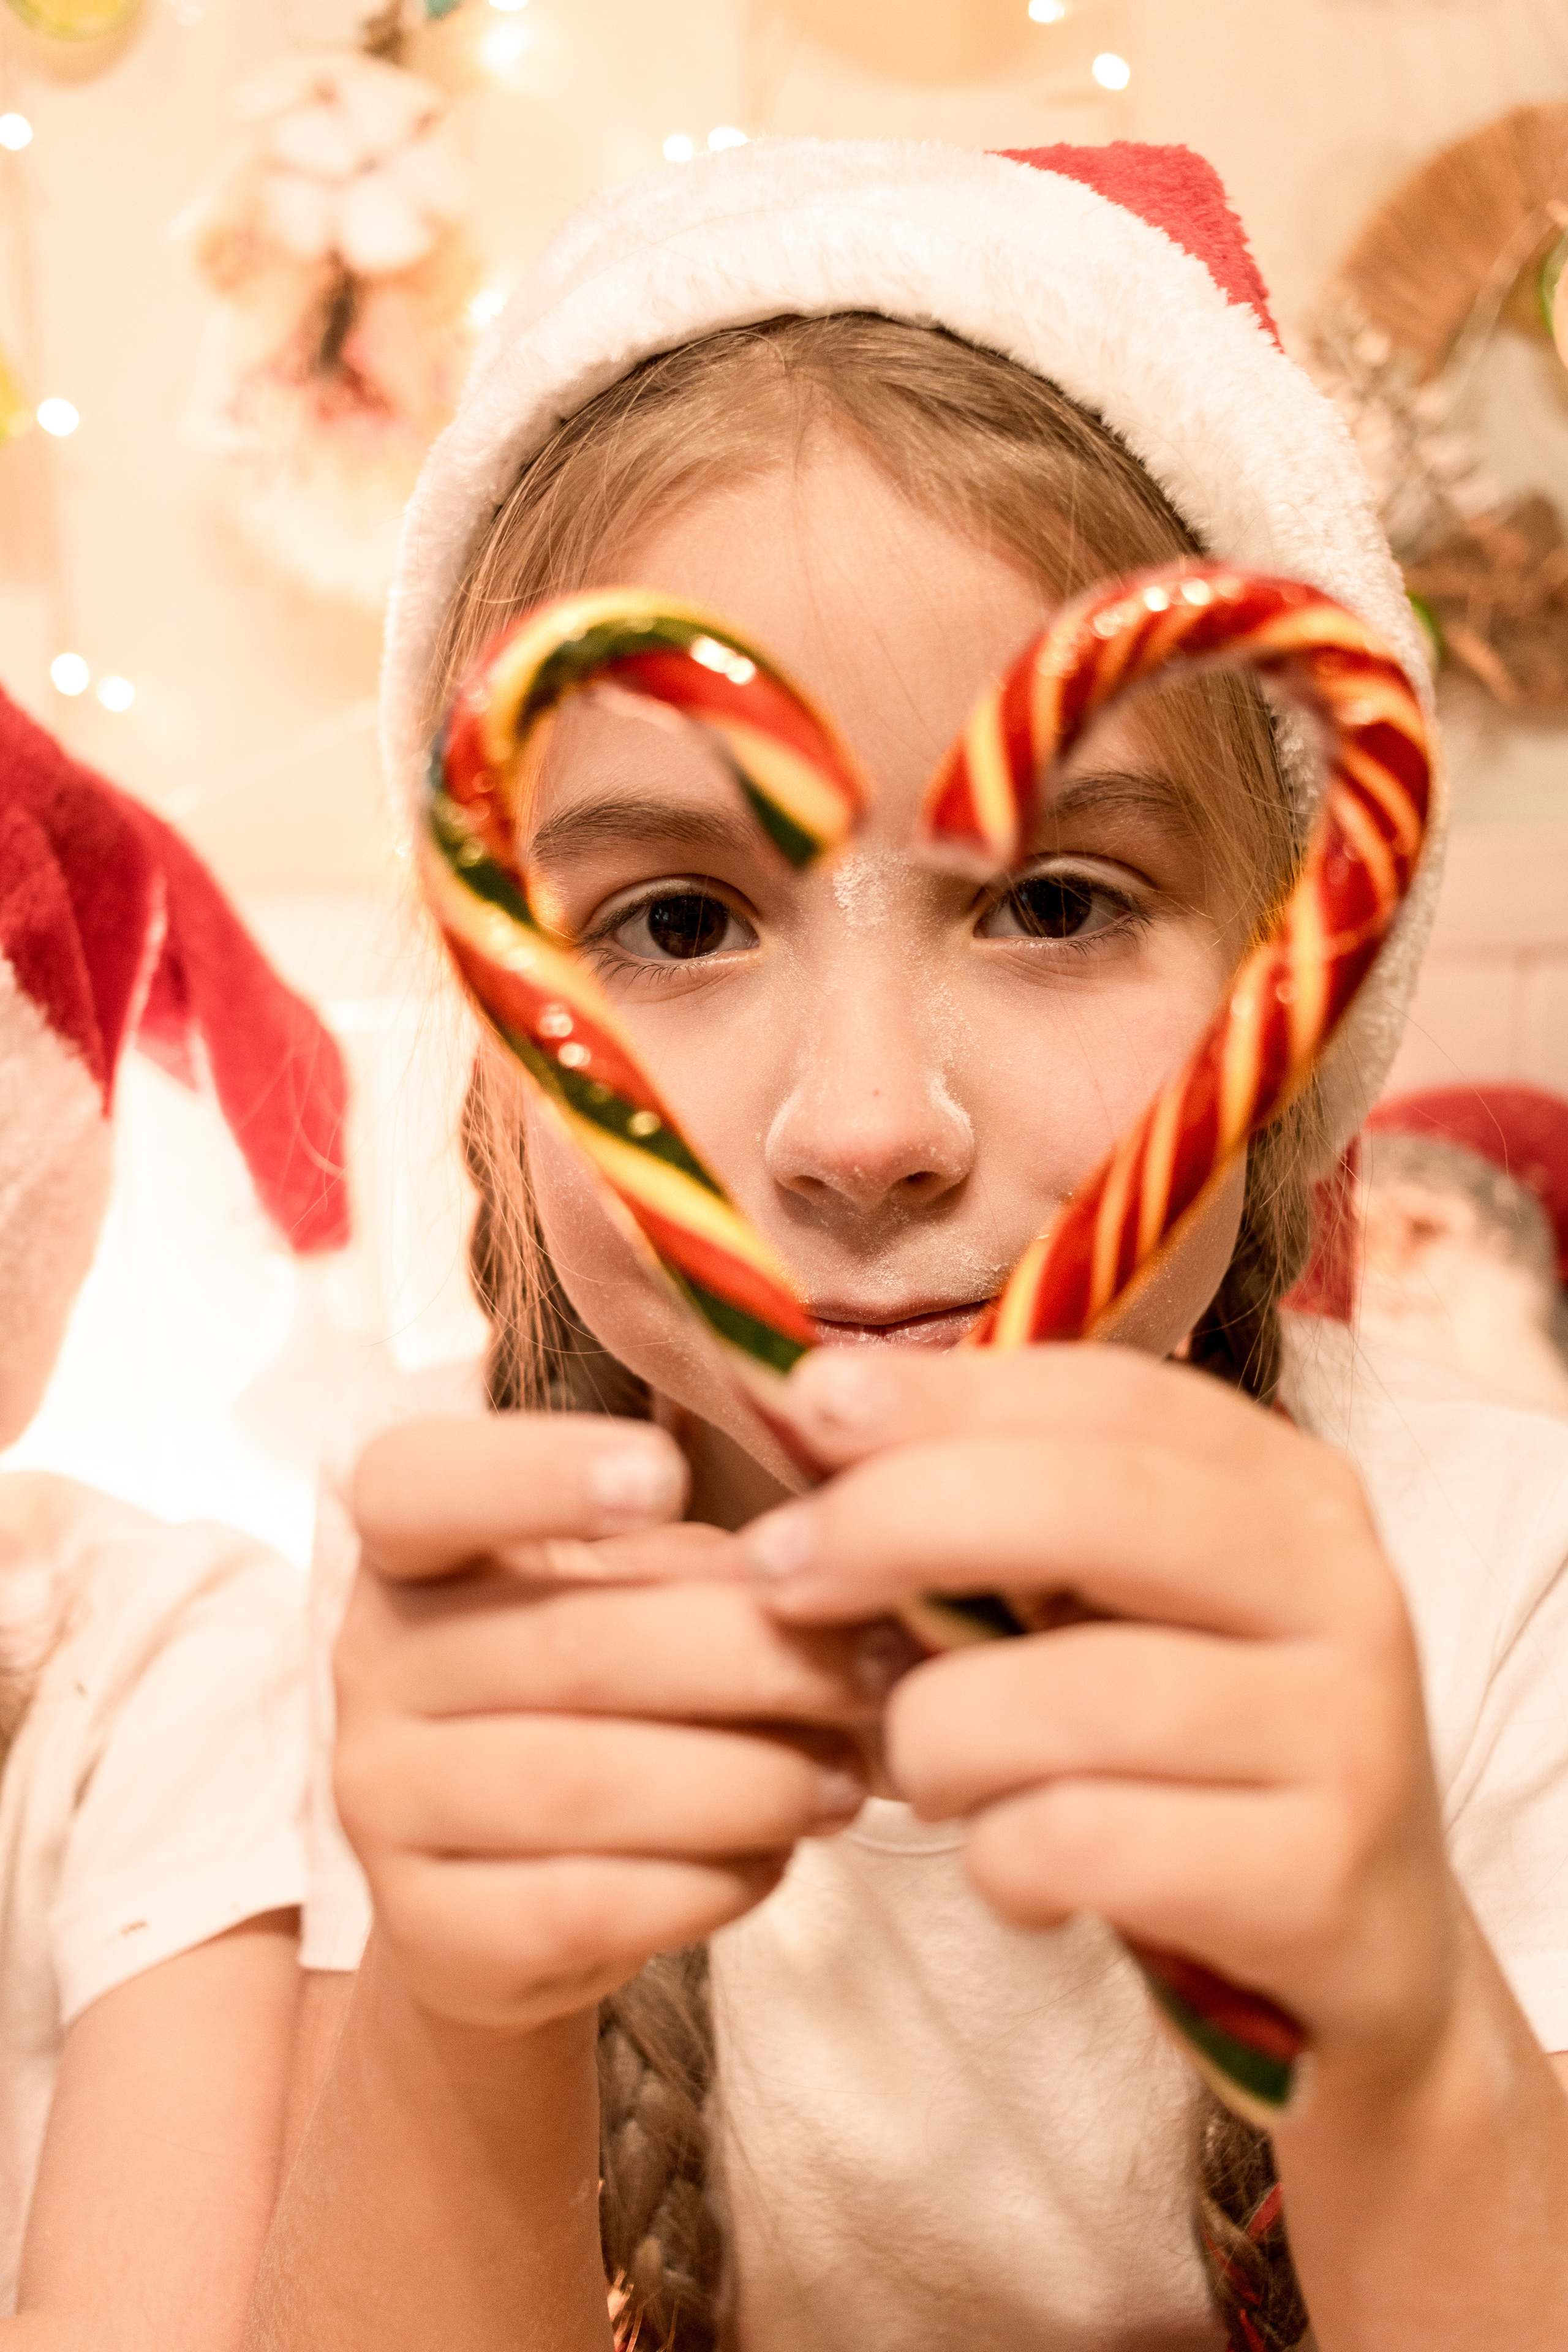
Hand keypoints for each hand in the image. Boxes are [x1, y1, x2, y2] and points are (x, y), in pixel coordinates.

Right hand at [335, 1413, 903, 2035]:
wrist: (513, 1890)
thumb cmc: (601, 1691)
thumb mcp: (640, 1595)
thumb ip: (712, 1568)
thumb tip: (841, 1573)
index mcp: (407, 1548)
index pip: (416, 1484)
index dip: (538, 1472)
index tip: (664, 1473)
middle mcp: (369, 1664)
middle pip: (568, 1646)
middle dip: (752, 1657)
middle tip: (875, 1671)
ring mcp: (380, 1803)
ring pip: (585, 1786)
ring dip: (748, 1780)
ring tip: (844, 1777)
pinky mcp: (424, 1930)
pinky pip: (585, 1904)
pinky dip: (705, 1881)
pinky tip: (774, 1857)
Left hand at [735, 1346, 1463, 2091]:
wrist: (1363, 1950)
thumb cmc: (1185, 1748)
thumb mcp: (1116, 1605)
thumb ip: (1005, 1507)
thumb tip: (821, 1403)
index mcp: (1288, 1487)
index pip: (1107, 1395)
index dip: (946, 1394)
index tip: (808, 1408)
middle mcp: (1341, 1586)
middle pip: (1092, 1508)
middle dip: (901, 1522)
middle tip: (780, 1575)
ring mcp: (1347, 1734)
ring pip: (1071, 1696)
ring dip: (936, 1735)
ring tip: (925, 1769)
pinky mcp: (1321, 1878)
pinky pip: (1085, 1841)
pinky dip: (999, 1860)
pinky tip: (1011, 1869)